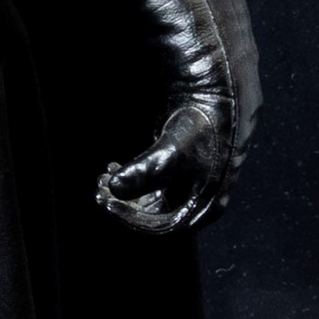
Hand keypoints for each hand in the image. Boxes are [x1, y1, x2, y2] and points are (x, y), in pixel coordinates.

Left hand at [93, 92, 240, 236]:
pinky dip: (132, 178)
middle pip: (155, 215)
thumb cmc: (202, 124)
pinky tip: (113, 165)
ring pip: (151, 199)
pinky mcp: (180, 169)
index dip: (132, 219)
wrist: (218, 91)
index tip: (109, 202)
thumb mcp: (171, 151)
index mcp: (206, 206)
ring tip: (103, 175)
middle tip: (100, 188)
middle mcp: (199, 200)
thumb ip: (144, 173)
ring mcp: (190, 184)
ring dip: (125, 191)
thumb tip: (115, 190)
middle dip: (125, 202)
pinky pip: (152, 184)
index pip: (163, 227)